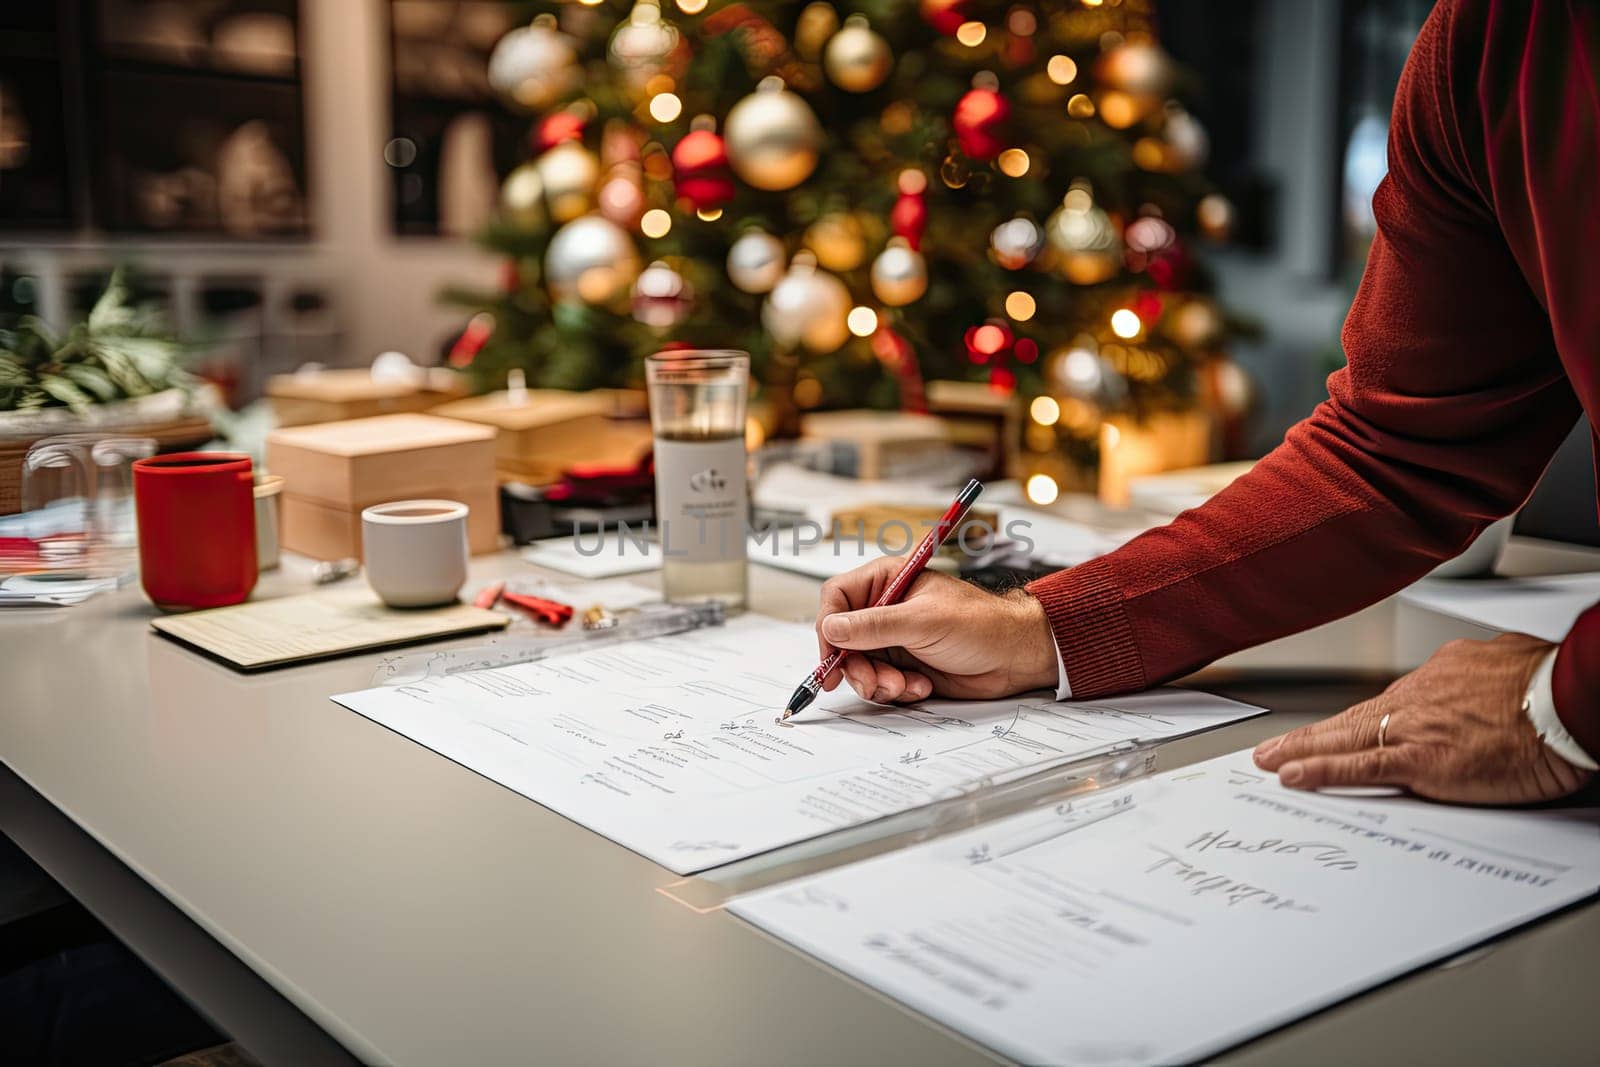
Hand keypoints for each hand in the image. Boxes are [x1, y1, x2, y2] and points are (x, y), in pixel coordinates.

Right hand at [814, 555, 1057, 701]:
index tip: (831, 657)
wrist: (1016, 657)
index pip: (838, 598)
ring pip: (860, 666)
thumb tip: (832, 629)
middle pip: (844, 640)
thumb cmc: (982, 624)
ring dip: (878, 682)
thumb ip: (874, 626)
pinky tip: (921, 686)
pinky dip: (897, 691)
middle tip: (872, 682)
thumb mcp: (923, 621)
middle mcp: (887, 610)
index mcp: (888, 582)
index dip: (829, 627)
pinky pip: (882, 684)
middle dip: (856, 665)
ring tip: (905, 684)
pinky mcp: (906, 667)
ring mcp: (895, 640)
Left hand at [1253, 634, 1594, 804]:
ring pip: (1342, 739)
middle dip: (1311, 733)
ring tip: (1270, 761)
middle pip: (1353, 718)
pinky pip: (1357, 767)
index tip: (1339, 727)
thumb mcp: (1517, 663)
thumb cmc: (1556, 685)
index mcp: (1442, 675)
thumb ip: (1491, 673)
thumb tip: (1496, 671)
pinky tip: (1291, 777)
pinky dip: (1319, 771)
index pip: (1389, 702)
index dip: (1358, 719)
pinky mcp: (1419, 759)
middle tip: (1275, 746)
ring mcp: (1414, 727)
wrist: (1571, 701)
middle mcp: (1418, 696)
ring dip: (1301, 750)